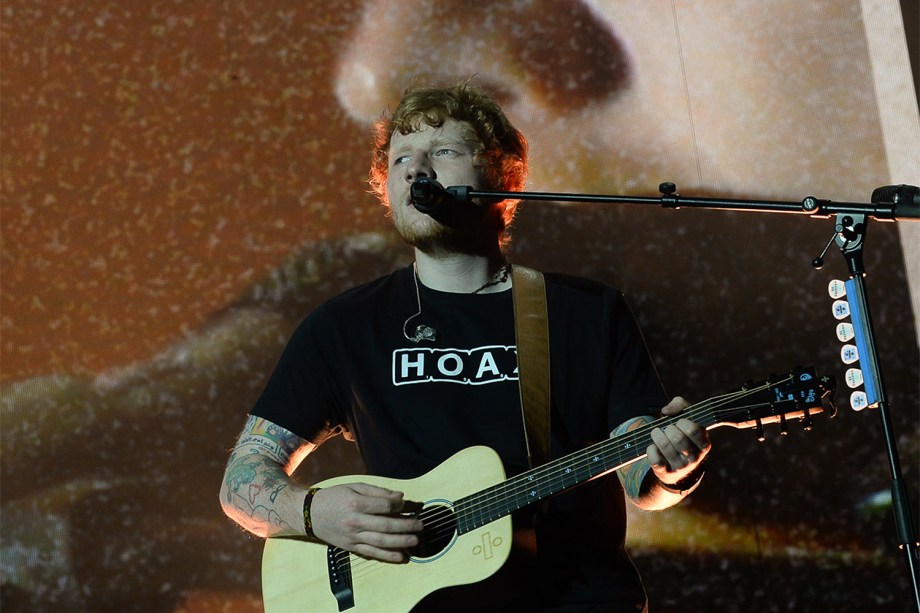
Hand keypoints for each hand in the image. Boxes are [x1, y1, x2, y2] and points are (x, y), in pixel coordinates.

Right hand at [309, 483, 423, 562]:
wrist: (310, 514)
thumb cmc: (334, 497)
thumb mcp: (354, 486)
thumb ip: (377, 492)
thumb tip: (399, 497)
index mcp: (355, 504)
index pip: (383, 506)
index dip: (398, 506)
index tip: (405, 504)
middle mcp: (354, 522)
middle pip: (385, 526)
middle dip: (406, 526)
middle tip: (420, 525)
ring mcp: (353, 537)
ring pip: (381, 542)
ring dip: (401, 543)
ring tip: (415, 540)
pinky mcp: (351, 547)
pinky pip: (372, 554)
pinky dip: (387, 556)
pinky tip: (401, 557)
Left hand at [647, 396, 710, 485]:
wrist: (676, 464)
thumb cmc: (682, 433)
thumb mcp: (687, 418)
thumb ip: (680, 404)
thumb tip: (666, 411)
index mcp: (704, 444)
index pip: (694, 430)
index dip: (683, 422)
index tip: (679, 422)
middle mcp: (694, 458)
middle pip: (678, 438)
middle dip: (668, 429)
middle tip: (667, 428)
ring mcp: (680, 467)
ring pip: (665, 446)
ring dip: (657, 435)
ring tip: (657, 433)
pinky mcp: (666, 473)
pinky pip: (655, 460)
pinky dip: (651, 449)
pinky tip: (653, 446)